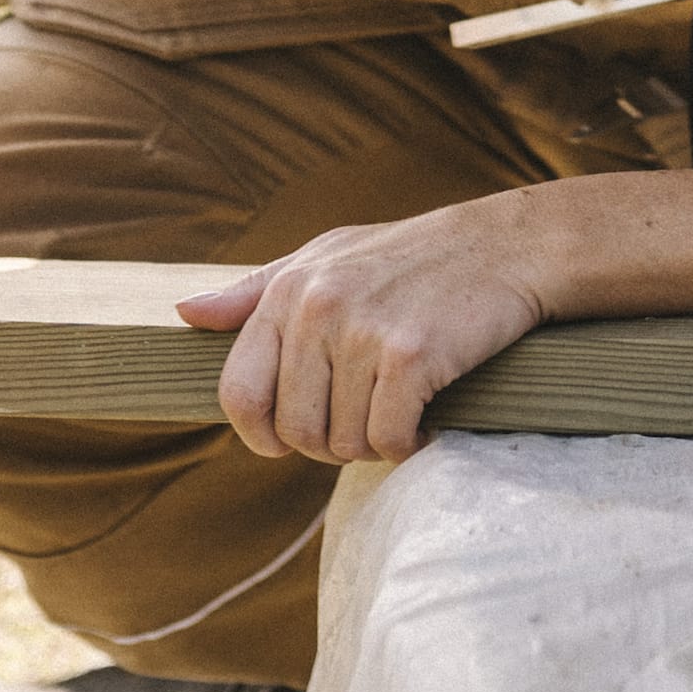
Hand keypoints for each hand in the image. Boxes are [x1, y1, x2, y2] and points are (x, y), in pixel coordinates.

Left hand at [177, 213, 548, 463]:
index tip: (292, 438)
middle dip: (328, 443)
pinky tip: (427, 420)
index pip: (239, 392)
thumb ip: (254, 291)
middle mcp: (318, 307)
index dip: (261, 434)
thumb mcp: (326, 257)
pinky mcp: (412, 355)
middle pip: (294, 430)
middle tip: (366, 421)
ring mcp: (363, 331)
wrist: (507, 246)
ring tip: (399, 412)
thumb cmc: (411, 257)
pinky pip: (389, 439)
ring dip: (373, 443)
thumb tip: (185, 312)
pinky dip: (408, 444)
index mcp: (288, 289)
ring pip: (342, 441)